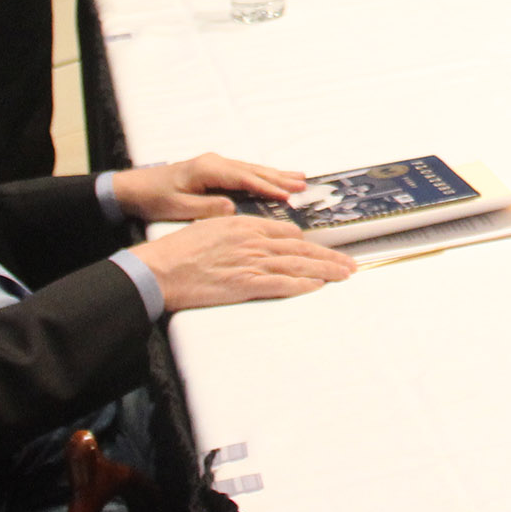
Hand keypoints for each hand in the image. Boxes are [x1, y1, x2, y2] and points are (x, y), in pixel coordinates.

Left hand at [111, 153, 307, 222]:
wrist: (133, 188)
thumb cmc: (153, 198)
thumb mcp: (177, 207)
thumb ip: (206, 208)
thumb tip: (232, 209)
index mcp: (207, 169)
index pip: (244, 178)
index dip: (267, 187)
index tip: (287, 195)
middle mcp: (214, 162)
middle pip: (253, 170)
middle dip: (279, 178)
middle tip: (303, 184)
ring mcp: (215, 164)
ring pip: (251, 169)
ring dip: (274, 175)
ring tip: (298, 179)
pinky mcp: (213, 170)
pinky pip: (243, 173)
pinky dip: (261, 176)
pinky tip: (272, 178)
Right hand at [130, 215, 355, 311]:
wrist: (160, 269)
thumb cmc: (179, 250)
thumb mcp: (211, 228)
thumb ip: (236, 231)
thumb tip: (252, 237)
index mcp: (246, 225)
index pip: (288, 233)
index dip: (309, 243)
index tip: (324, 249)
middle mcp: (254, 241)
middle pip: (300, 248)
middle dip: (329, 256)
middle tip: (349, 263)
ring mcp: (251, 262)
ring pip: (298, 265)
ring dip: (325, 270)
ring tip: (345, 274)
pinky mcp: (245, 284)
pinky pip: (281, 284)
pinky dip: (302, 284)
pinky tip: (317, 286)